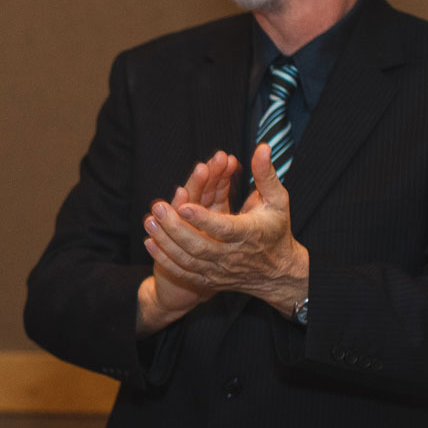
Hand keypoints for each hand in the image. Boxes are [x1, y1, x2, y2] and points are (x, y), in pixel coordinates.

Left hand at [144, 143, 309, 313]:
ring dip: (165, 242)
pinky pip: (184, 273)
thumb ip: (266, 175)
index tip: (183, 205)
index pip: (224, 228)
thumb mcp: (278, 201)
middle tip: (156, 208)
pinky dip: (165, 260)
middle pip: (200, 246)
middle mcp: (233, 256)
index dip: (203, 219)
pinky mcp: (210, 280)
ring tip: (149, 222)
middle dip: (175, 228)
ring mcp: (220, 270)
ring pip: (188, 260)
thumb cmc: (276, 230)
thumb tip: (262, 147)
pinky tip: (150, 243)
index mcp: (249, 234)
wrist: (278, 272)